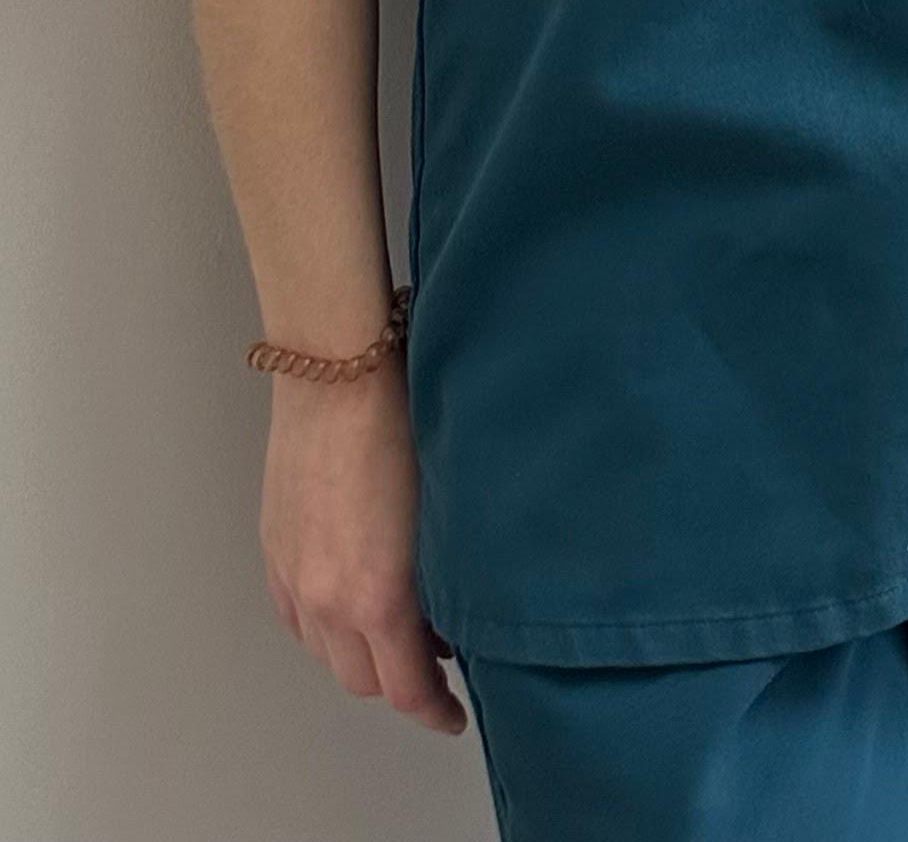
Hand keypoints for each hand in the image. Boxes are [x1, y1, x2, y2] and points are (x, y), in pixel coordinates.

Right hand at [259, 364, 468, 733]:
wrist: (336, 368)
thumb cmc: (401, 419)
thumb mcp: (442, 507)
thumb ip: (444, 571)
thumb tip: (456, 601)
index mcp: (377, 594)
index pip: (406, 687)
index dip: (433, 710)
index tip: (453, 715)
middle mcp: (327, 598)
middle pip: (363, 681)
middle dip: (401, 683)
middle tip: (437, 661)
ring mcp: (293, 575)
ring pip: (326, 653)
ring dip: (361, 654)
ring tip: (401, 628)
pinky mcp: (274, 550)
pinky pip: (296, 618)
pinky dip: (324, 627)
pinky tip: (350, 604)